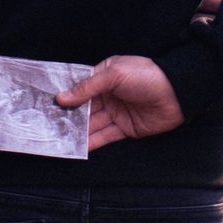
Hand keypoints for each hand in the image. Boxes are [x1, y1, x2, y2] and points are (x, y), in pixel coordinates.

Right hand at [55, 56, 185, 152]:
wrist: (177, 93)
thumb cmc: (146, 76)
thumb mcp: (113, 75)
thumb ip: (87, 88)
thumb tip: (61, 98)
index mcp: (104, 77)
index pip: (80, 88)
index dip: (64, 97)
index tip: (45, 106)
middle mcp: (108, 95)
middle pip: (84, 109)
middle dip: (68, 118)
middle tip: (48, 127)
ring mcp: (117, 113)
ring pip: (93, 124)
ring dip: (78, 132)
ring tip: (59, 139)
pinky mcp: (126, 129)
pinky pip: (106, 136)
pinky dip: (93, 142)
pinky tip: (79, 147)